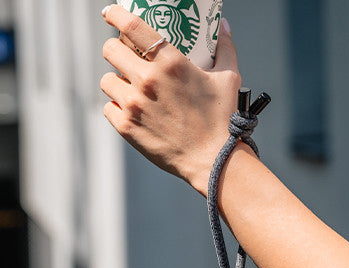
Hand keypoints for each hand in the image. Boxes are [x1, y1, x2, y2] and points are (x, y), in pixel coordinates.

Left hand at [100, 5, 241, 192]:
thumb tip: (224, 26)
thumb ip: (225, 49)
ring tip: (130, 88)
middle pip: (110, 50)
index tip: (110, 14)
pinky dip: (118, 107)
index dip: (115, 14)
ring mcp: (134, 105)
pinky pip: (108, 108)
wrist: (215, 161)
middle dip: (115, 49)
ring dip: (116, 81)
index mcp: (171, 63)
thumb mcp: (229, 79)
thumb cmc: (223, 120)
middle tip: (125, 57)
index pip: (130, 25)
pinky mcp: (127, 128)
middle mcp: (148, 80)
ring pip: (107, 80)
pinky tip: (131, 110)